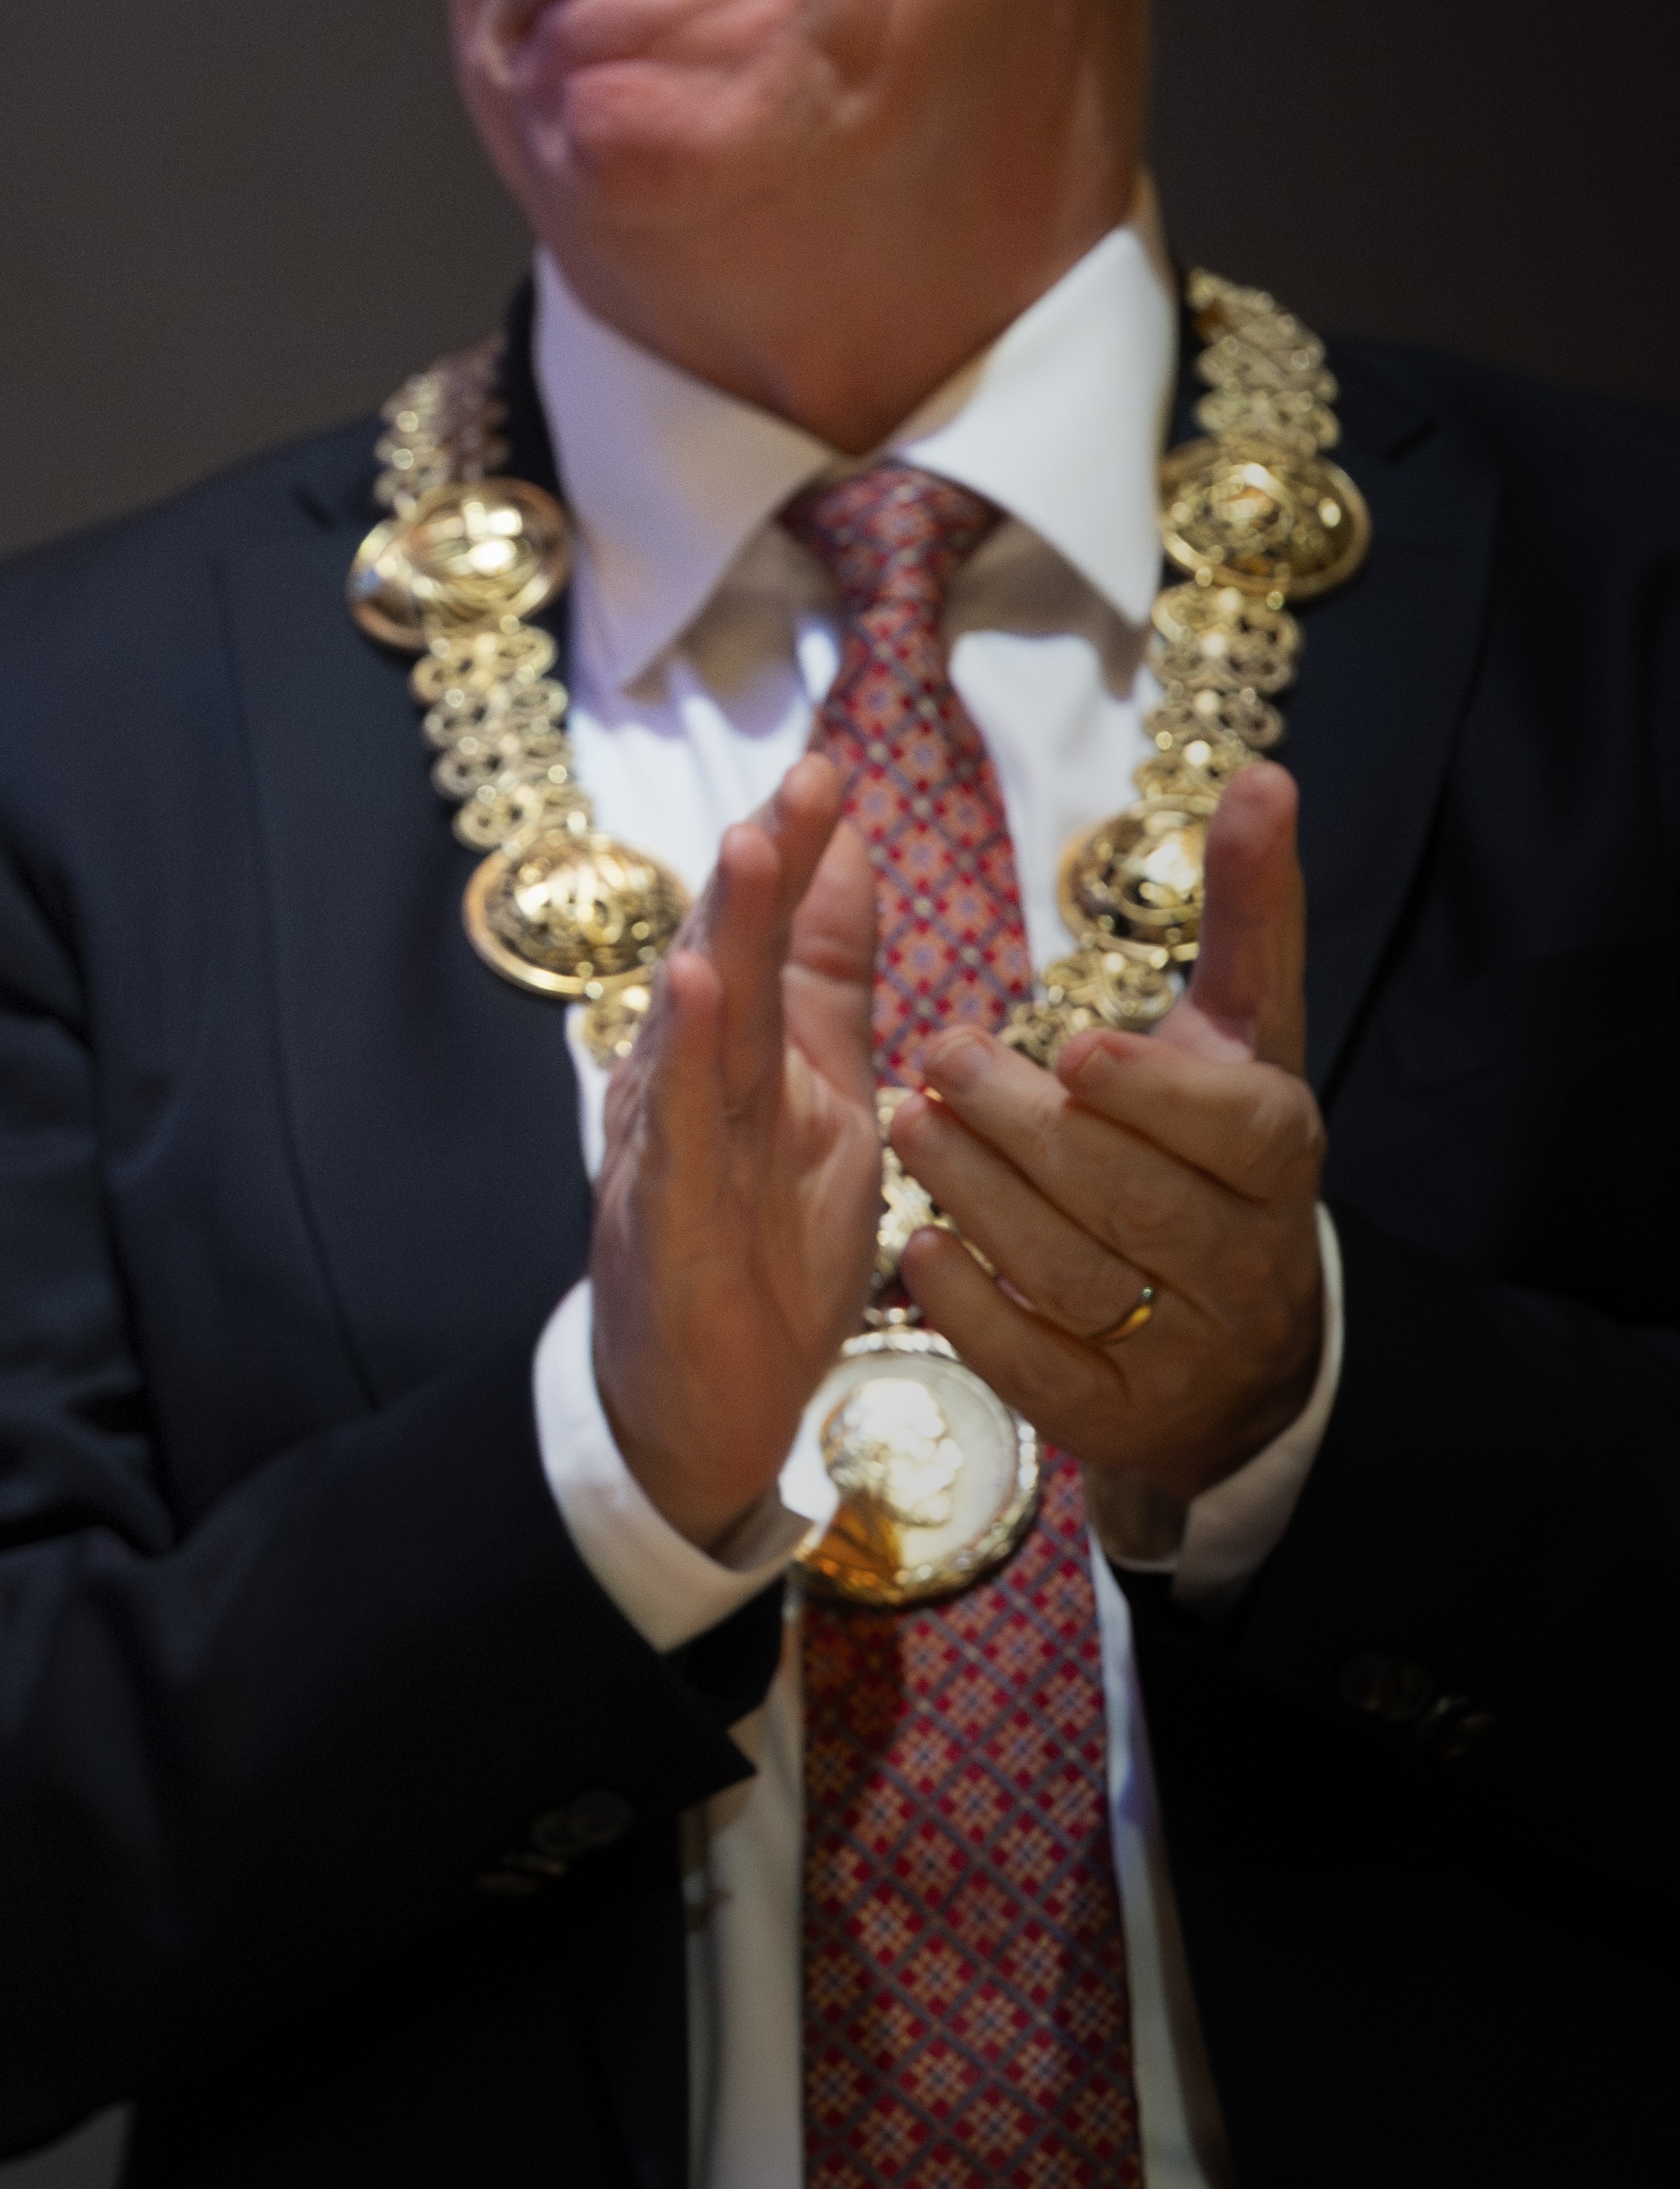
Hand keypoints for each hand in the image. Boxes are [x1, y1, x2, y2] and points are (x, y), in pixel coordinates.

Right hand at [592, 758, 886, 1550]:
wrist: (700, 1403)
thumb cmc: (760, 1252)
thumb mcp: (822, 1099)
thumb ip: (827, 982)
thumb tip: (850, 853)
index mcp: (739, 1050)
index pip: (773, 935)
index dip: (799, 854)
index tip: (835, 771)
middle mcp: (692, 1078)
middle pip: (732, 956)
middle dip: (767, 866)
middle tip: (807, 781)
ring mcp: (671, 1140)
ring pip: (700, 1023)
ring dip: (721, 931)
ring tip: (751, 848)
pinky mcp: (663, 1207)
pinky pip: (675, 1122)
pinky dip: (683, 1053)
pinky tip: (693, 988)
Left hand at [890, 759, 1327, 1513]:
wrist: (1235, 1349)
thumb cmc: (1215, 1155)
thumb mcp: (1238, 1039)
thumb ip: (1248, 914)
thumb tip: (1262, 770)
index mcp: (1281, 1163)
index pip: (1236, 1128)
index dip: (1156, 1091)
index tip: (1073, 1043)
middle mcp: (1247, 1264)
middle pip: (1129, 1194)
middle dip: (1024, 1124)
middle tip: (935, 1059)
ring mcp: (1183, 1353)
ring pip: (1069, 1272)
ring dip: (976, 1196)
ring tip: (907, 1124)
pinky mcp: (1114, 1418)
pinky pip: (1033, 1365)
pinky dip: (967, 1305)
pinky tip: (914, 1244)